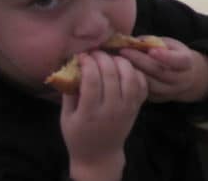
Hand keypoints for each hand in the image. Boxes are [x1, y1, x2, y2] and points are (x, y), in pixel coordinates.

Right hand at [61, 52, 147, 180]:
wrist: (99, 155)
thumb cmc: (78, 135)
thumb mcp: (66, 117)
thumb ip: (69, 93)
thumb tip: (72, 66)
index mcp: (89, 113)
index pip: (91, 80)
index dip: (88, 63)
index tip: (82, 56)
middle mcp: (110, 110)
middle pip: (111, 75)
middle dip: (103, 58)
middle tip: (96, 52)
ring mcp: (126, 109)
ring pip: (130, 78)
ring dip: (121, 62)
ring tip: (111, 57)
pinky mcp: (136, 108)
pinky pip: (141, 85)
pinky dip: (136, 73)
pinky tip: (125, 68)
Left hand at [119, 37, 207, 102]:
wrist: (185, 77)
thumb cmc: (173, 54)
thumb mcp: (170, 44)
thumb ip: (154, 42)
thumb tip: (134, 41)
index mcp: (187, 63)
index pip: (179, 61)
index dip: (165, 56)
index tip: (151, 50)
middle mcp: (181, 79)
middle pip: (159, 71)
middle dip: (140, 60)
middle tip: (123, 50)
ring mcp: (170, 92)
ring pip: (149, 83)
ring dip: (133, 71)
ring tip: (119, 61)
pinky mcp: (158, 99)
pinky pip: (143, 90)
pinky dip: (132, 80)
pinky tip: (122, 71)